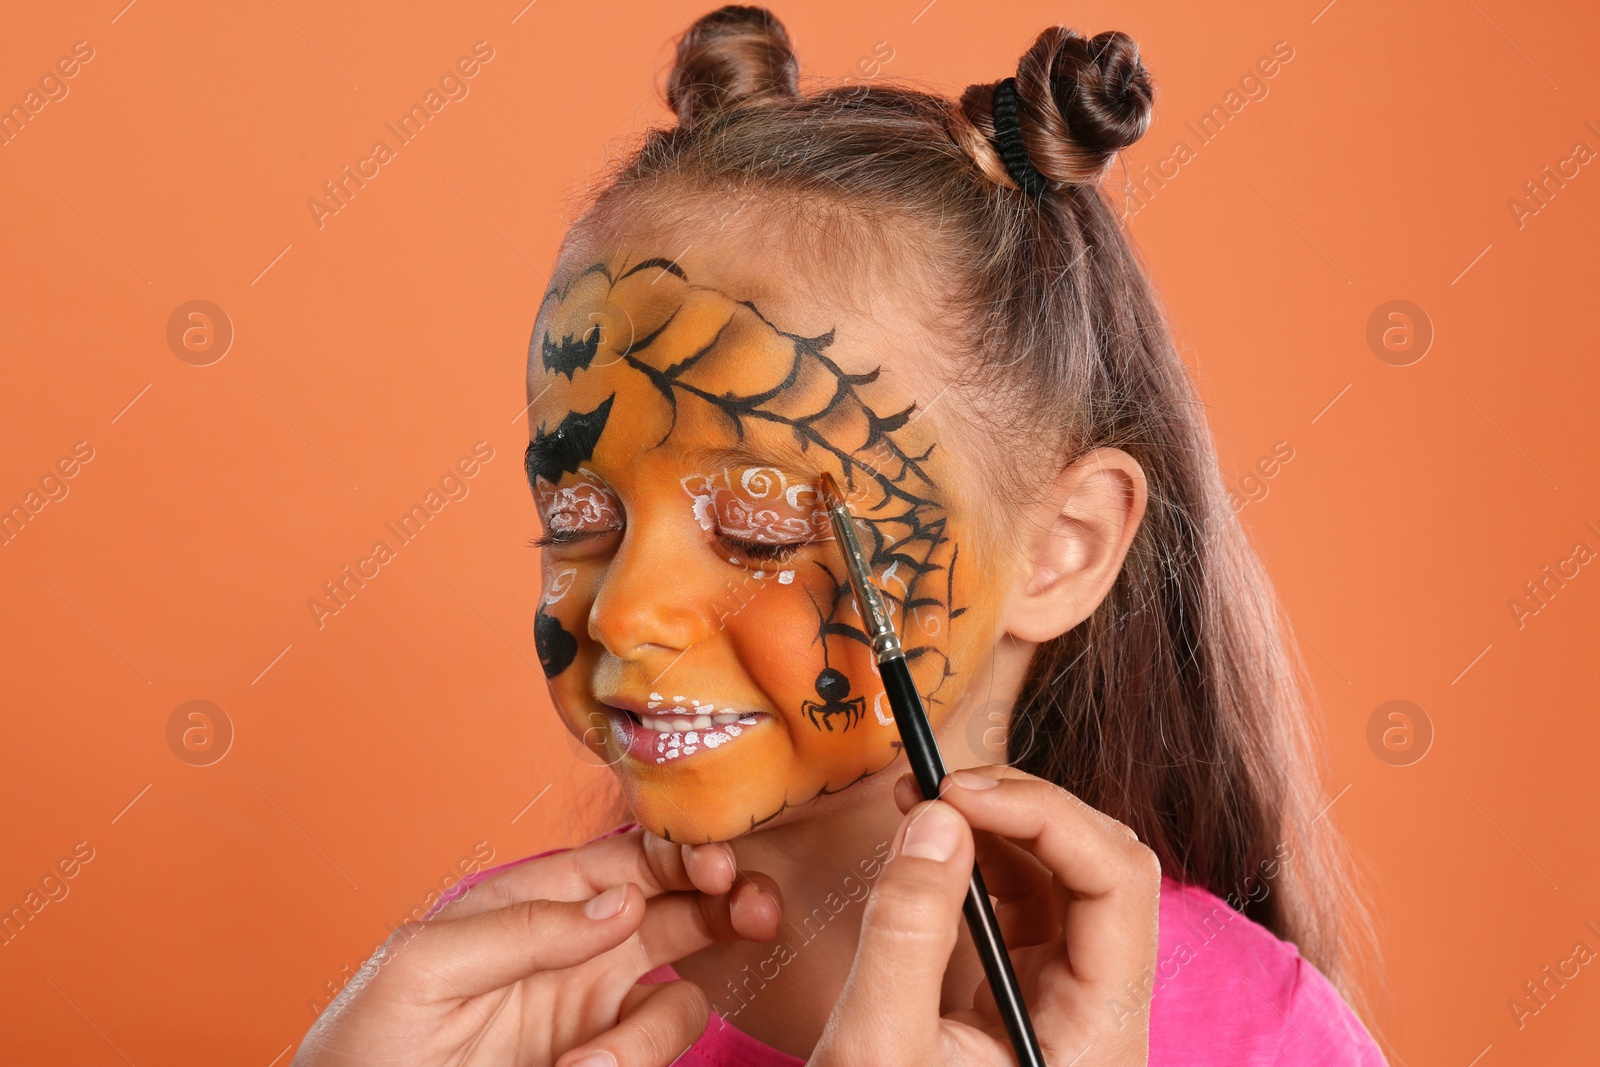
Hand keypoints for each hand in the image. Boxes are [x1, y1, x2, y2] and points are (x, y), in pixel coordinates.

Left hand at [292, 827, 783, 1066]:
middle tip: (751, 911)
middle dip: (721, 903)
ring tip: (591, 1066)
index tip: (711, 864)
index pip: (622, 858)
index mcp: (528, 903)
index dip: (675, 853)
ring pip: (677, 990)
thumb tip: (623, 901)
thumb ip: (522, 925)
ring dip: (653, 1028)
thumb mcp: (422, 967)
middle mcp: (571, 949)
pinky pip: (657, 1046)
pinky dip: (637, 1059)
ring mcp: (589, 1010)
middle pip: (674, 908)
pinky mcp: (602, 1061)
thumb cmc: (363, 1046)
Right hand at [811, 766, 1160, 1066]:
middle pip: (1103, 869)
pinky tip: (932, 840)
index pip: (1118, 885)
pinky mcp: (1027, 995)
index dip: (1047, 817)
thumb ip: (908, 929)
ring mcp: (1068, 1003)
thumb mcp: (877, 1048)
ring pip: (1064, 880)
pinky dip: (980, 861)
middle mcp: (1103, 1015)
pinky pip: (1024, 905)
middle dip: (1025, 810)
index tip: (958, 793)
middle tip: (940, 788)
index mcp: (1100, 1039)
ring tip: (925, 799)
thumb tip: (939, 818)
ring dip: (999, 827)